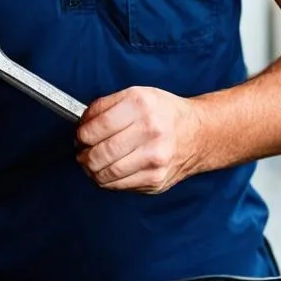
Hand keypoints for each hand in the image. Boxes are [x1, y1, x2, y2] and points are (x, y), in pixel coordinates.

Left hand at [75, 86, 201, 193]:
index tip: (80, 136)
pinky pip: (118, 186)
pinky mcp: (155, 179)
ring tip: (92, 163)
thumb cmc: (165, 113)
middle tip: (82, 151)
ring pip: (105, 173)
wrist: (199, 134)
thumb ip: (106, 105)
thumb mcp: (138, 94)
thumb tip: (81, 123)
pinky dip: (106, 180)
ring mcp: (154, 158)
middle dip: (83, 155)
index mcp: (141, 105)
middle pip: (100, 153)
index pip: (97, 126)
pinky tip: (108, 171)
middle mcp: (150, 131)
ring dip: (91, 170)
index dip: (81, 134)